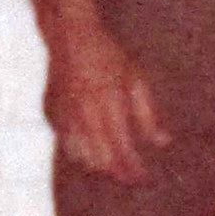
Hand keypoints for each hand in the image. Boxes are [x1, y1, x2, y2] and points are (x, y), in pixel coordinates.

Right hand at [43, 12, 170, 185]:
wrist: (70, 36)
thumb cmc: (107, 55)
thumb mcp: (135, 79)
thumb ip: (148, 114)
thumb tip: (162, 143)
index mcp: (108, 103)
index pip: (123, 150)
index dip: (134, 170)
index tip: (145, 179)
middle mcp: (85, 113)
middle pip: (102, 161)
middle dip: (119, 174)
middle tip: (133, 176)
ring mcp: (65, 115)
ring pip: (83, 158)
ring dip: (101, 166)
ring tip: (115, 165)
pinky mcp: (52, 115)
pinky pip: (68, 145)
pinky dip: (82, 153)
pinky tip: (94, 149)